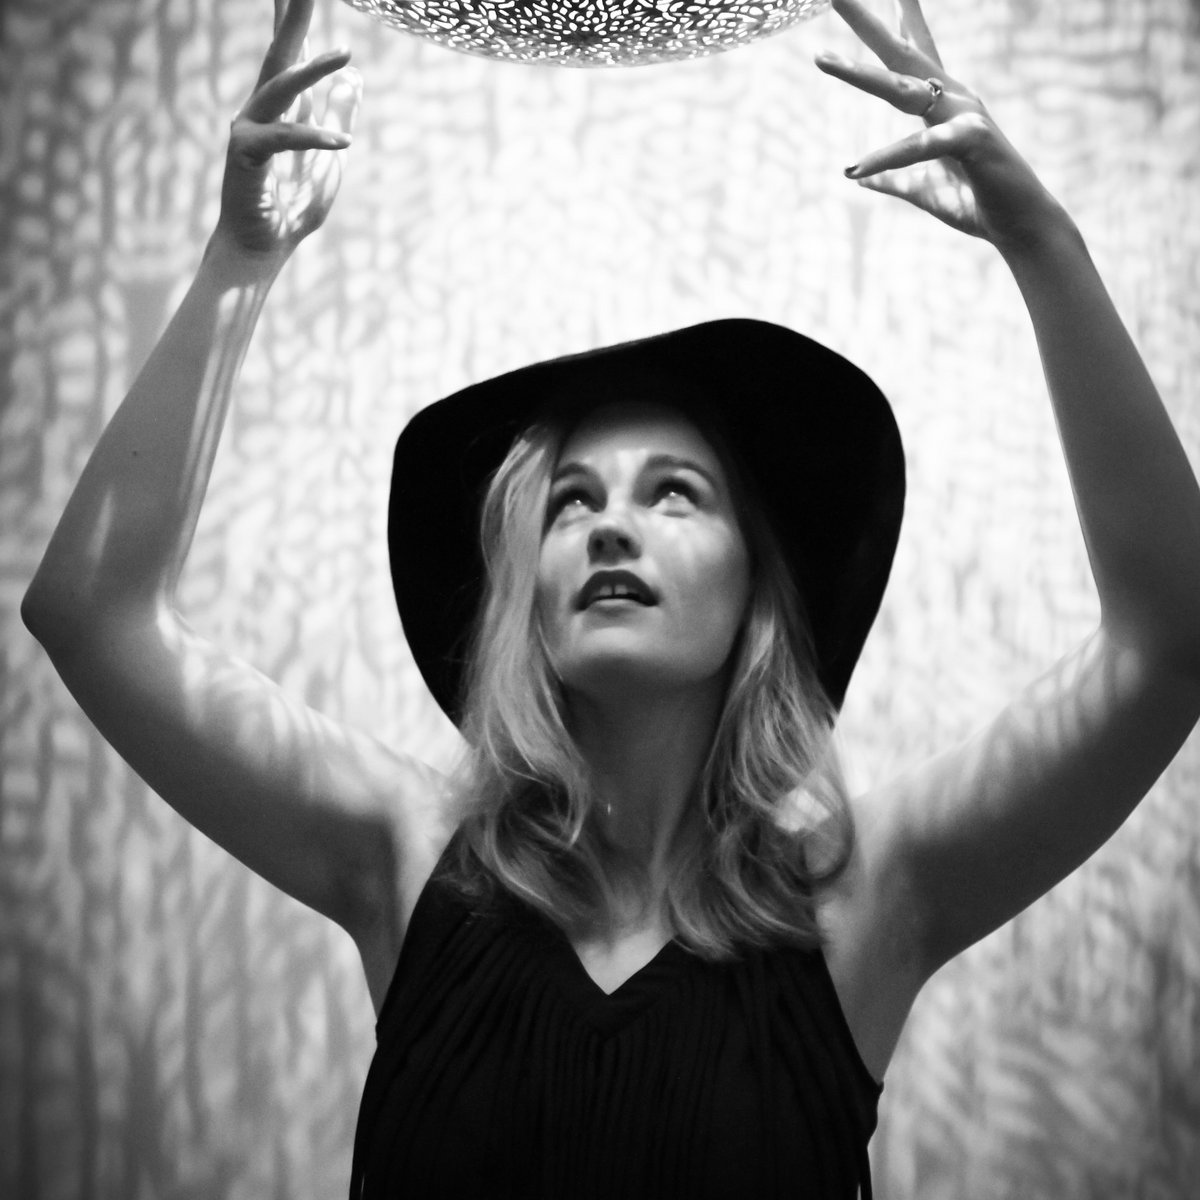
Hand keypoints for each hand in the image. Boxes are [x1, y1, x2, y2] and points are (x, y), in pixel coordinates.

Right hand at [215, 0, 361, 261]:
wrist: (262, 248)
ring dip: (314, 69)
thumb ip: (338, 115)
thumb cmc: (292, 206)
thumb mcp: (331, 159)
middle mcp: (262, 109)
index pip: (291, 52)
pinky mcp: (246, 154)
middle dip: (294, 17)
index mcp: (283, 107)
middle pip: (281, 53)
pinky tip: (344, 141)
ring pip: (281, 87)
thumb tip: (353, 78)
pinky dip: (315, 138)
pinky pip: (285, 139)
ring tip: (347, 52)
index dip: (296, 18)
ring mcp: (250, 128)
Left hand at [816, 0, 1063, 250]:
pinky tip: (857, 169)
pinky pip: (921, 146)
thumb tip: (857, 176)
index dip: (895, 19)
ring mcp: (963, 115)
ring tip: (821, 59)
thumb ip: (891, 177)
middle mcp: (952, 98)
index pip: (914, 52)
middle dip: (868, 22)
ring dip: (861, 74)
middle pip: (901, 52)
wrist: (1019, 226)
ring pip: (902, 87)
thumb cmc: (974, 202)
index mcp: (941, 104)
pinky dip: (887, 158)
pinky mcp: (972, 140)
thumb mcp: (920, 188)